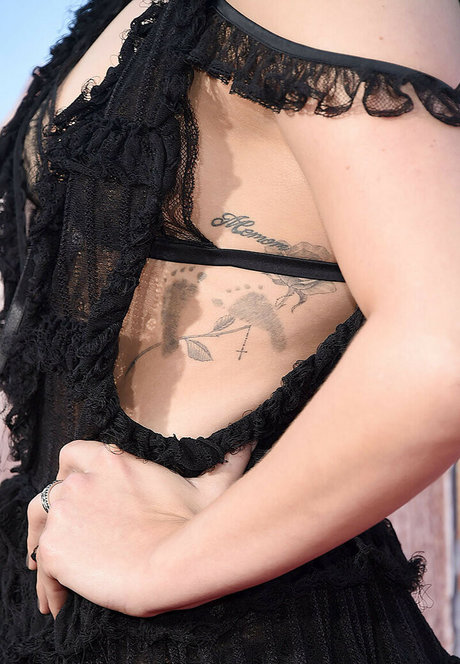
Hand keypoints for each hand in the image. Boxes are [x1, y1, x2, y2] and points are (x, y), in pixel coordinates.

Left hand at [26, 439, 254, 617]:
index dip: (72, 470)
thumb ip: (225, 458)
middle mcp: (80, 480)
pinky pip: (42, 567)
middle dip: (59, 510)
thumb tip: (249, 437)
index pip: (73, 453)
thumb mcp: (210, 485)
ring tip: (53, 569)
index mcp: (110, 460)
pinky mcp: (55, 549)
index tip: (79, 487)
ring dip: (44, 543)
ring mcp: (64, 514)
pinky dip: (47, 584)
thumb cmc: (195, 525)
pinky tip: (57, 601)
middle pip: (53, 490)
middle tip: (69, 533)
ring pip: (41, 525)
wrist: (172, 565)